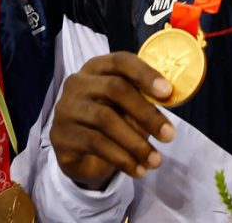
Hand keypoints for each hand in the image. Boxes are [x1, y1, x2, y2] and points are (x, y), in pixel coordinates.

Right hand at [50, 52, 174, 189]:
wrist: (80, 154)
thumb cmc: (110, 121)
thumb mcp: (127, 108)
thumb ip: (142, 100)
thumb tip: (167, 97)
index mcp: (96, 68)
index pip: (120, 61)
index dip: (145, 74)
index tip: (167, 92)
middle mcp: (77, 83)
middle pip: (115, 88)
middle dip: (146, 113)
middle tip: (169, 135)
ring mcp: (66, 109)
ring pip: (106, 119)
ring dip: (136, 143)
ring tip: (156, 160)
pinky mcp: (61, 136)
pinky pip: (96, 144)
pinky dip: (122, 158)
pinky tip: (138, 169)